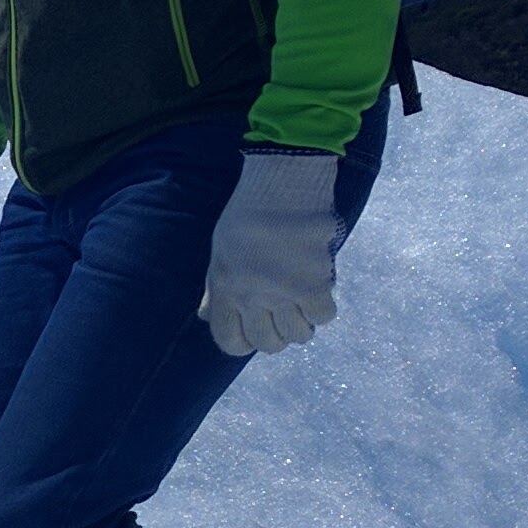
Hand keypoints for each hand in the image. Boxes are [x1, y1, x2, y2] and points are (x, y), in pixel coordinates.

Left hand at [202, 147, 340, 355]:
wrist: (281, 184)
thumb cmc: (248, 215)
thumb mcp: (220, 252)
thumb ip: (215, 288)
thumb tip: (204, 317)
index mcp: (224, 289)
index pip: (229, 340)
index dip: (244, 344)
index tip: (256, 333)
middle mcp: (250, 297)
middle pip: (267, 343)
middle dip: (279, 336)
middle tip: (287, 316)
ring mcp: (282, 293)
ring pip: (298, 335)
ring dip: (303, 324)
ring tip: (304, 304)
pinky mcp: (313, 284)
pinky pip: (323, 316)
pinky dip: (324, 308)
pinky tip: (320, 289)